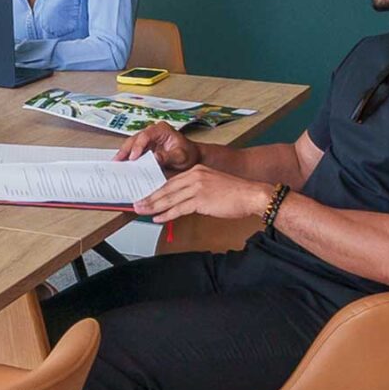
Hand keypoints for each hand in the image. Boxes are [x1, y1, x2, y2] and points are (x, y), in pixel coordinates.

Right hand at [116, 122, 201, 170]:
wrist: (192, 158)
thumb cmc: (188, 154)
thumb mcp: (181, 157)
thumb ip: (168, 157)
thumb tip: (154, 158)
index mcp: (161, 129)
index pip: (146, 135)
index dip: (138, 146)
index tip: (134, 157)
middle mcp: (152, 132)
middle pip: (134, 139)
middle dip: (125, 150)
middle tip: (118, 161)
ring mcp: (147, 139)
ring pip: (131, 144)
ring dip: (123, 154)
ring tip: (116, 164)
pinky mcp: (144, 148)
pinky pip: (133, 151)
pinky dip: (127, 158)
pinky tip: (122, 165)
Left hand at [134, 166, 273, 222]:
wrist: (252, 195)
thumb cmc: (235, 193)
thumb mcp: (211, 184)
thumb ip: (195, 188)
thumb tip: (180, 200)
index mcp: (195, 171)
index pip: (170, 181)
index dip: (156, 190)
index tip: (145, 196)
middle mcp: (194, 176)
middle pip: (166, 189)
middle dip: (149, 198)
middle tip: (136, 204)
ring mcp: (197, 187)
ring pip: (169, 199)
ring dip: (153, 207)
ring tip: (141, 211)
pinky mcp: (201, 200)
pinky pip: (179, 209)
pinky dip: (167, 214)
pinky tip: (158, 218)